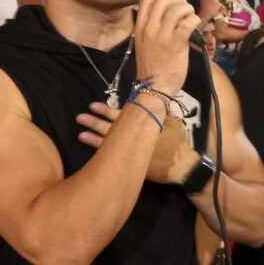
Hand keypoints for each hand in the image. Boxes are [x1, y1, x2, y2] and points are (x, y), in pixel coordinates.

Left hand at [76, 102, 201, 183]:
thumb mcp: (172, 122)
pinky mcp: (132, 161)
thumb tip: (149, 99)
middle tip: (81, 116)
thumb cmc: (177, 142)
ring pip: (109, 140)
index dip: (107, 111)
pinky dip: (98, 146)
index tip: (93, 106)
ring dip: (94, 133)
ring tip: (81, 129)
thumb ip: (159, 111)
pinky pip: (110, 153)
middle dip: (96, 121)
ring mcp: (132, 150)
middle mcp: (136, 136)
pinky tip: (88, 141)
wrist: (183, 166)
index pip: (122, 115)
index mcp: (145, 124)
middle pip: (112, 127)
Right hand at [134, 0, 200, 95]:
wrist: (154, 87)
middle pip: (164, 1)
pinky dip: (194, 20)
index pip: (147, 1)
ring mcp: (163, 35)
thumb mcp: (145, 44)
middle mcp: (150, 28)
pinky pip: (188, 22)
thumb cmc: (152, 68)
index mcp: (140, 28)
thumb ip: (153, 29)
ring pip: (177, 9)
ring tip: (191, 16)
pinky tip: (195, 24)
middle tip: (185, 6)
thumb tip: (167, 16)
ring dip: (188, 9)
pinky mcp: (176, 43)